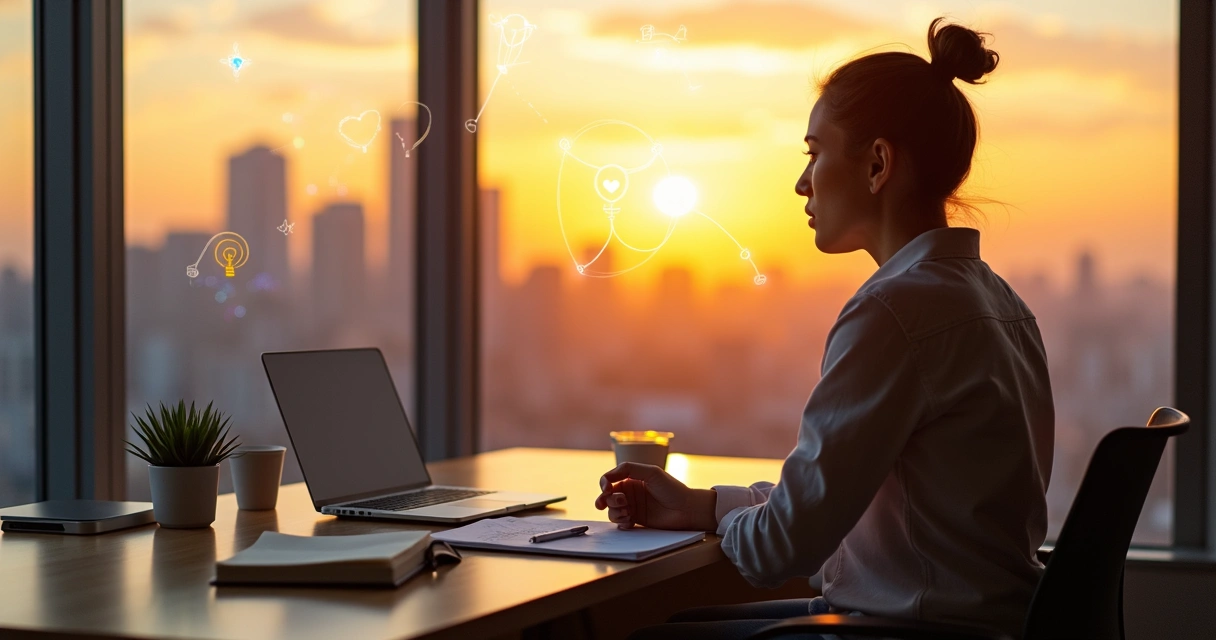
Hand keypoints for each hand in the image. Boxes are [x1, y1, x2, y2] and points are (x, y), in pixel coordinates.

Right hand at [594, 462, 717, 530]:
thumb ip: (628, 469)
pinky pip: (620, 521)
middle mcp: (630, 492)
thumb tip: (607, 477)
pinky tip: (630, 521)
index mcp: (632, 478)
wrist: (686, 509)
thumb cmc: (672, 488)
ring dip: (615, 512)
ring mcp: (632, 506)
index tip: (606, 489)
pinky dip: (621, 521)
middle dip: (610, 500)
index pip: (609, 479)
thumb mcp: (651, 472)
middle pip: (608, 496)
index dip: (604, 484)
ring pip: (611, 510)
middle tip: (623, 502)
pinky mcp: (635, 520)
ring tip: (628, 513)